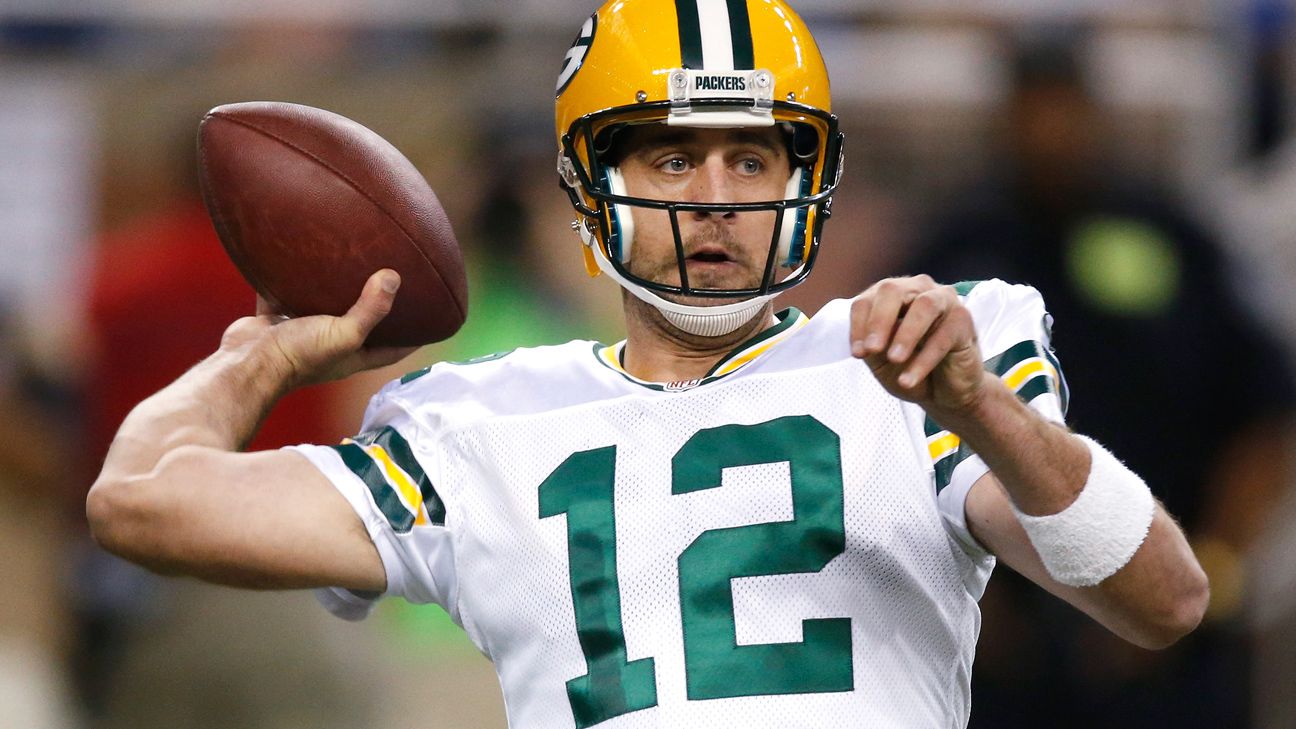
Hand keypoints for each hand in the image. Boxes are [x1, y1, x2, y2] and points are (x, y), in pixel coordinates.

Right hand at [220, 269, 418, 389]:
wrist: (246, 362)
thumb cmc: (299, 356)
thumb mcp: (344, 334)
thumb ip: (369, 309)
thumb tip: (394, 277)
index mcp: (354, 355)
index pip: (394, 347)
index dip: (415, 335)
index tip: (433, 317)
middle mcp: (331, 344)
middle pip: (361, 323)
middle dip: (376, 304)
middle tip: (394, 278)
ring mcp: (303, 330)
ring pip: (325, 305)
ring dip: (336, 289)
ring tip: (352, 260)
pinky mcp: (278, 318)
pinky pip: (289, 293)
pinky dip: (294, 278)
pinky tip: (302, 255)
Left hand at [849, 275, 989, 414]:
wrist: (944, 392)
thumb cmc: (909, 367)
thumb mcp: (881, 361)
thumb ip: (872, 346)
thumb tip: (866, 341)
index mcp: (890, 296)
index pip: (866, 300)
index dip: (858, 325)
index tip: (857, 353)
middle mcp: (917, 289)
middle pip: (893, 291)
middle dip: (879, 321)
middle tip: (872, 349)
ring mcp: (943, 301)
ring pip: (924, 306)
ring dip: (906, 334)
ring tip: (895, 359)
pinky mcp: (964, 320)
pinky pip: (944, 336)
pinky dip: (924, 360)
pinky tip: (909, 379)